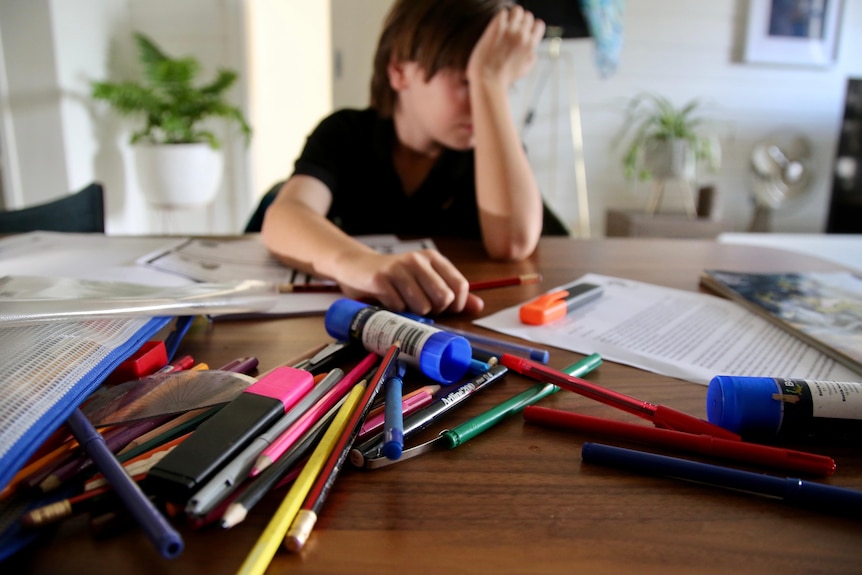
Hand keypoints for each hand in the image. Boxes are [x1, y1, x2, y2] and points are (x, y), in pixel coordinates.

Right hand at [335, 249, 483, 315]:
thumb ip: (452, 294)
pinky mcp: (382, 278)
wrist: (356, 267)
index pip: (460, 286)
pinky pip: (400, 307)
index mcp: (433, 258)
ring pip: (422, 306)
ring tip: (403, 302)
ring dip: (413, 312)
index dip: (456, 304)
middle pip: (444, 298)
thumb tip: (478, 306)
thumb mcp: (425, 282)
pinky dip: (395, 310)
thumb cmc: (394, 278)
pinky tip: (388, 300)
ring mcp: (399, 268)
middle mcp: (418, 260)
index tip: (444, 308)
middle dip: (434, 310)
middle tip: (420, 305)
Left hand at [467, 5, 544, 87]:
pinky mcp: (496, 28)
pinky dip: (500, 17)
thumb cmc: (504, 78)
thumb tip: (533, 52)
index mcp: (531, 45)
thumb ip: (531, 59)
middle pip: (527, 15)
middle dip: (520, 21)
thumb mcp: (524, 71)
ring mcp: (510, 31)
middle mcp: (522, 35)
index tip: (523, 32)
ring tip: (504, 24)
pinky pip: (503, 12)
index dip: (531, 27)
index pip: (539, 24)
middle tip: (510, 29)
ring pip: (517, 10)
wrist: (487, 80)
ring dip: (511, 15)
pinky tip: (495, 26)